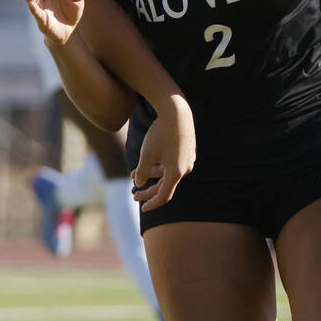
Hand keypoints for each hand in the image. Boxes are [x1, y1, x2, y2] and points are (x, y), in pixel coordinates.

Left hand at [131, 94, 195, 211]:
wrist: (177, 111)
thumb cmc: (160, 133)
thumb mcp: (146, 154)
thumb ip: (143, 172)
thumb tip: (140, 184)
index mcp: (176, 173)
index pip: (164, 196)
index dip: (153, 203)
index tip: (143, 209)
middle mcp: (185, 169)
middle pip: (166, 186)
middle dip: (149, 192)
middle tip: (134, 196)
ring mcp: (187, 160)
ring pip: (168, 174)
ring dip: (151, 176)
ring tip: (133, 174)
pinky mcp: (187, 151)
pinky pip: (172, 165)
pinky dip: (159, 167)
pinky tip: (148, 162)